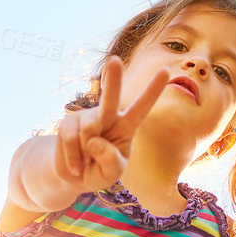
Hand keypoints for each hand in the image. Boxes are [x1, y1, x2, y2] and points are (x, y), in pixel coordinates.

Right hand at [53, 56, 169, 194]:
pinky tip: (75, 164)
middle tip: (114, 60)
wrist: (73, 176)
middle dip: (112, 78)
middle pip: (111, 96)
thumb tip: (94, 140)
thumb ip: (110, 160)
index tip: (166, 70)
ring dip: (86, 151)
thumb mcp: (112, 174)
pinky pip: (71, 138)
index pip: (142, 106)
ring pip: (89, 127)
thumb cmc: (99, 171)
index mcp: (127, 126)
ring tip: (85, 163)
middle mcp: (107, 117)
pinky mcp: (69, 123)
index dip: (153, 89)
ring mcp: (87, 117)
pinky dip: (72, 156)